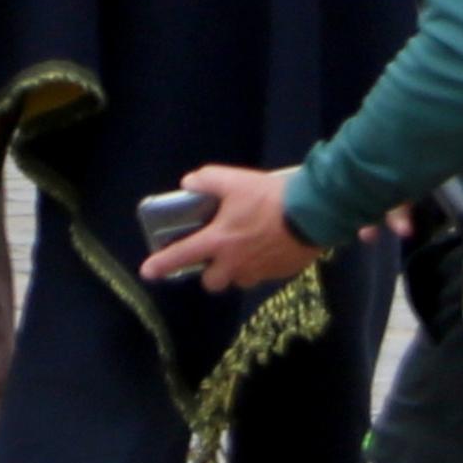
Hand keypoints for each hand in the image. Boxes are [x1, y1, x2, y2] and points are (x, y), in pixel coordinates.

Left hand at [140, 164, 325, 292]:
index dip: (161, 264)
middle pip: (212, 282)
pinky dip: (262, 264)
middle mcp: (235, 263)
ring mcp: (259, 272)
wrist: (314, 213)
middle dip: (211, 273)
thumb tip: (189, 184)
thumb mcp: (235, 180)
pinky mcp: (280, 273)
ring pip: (239, 280)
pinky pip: (263, 274)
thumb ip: (207, 180)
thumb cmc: (270, 198)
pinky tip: (270, 245)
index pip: (182, 256)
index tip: (147, 272)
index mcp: (219, 242)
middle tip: (217, 254)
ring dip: (237, 269)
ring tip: (247, 248)